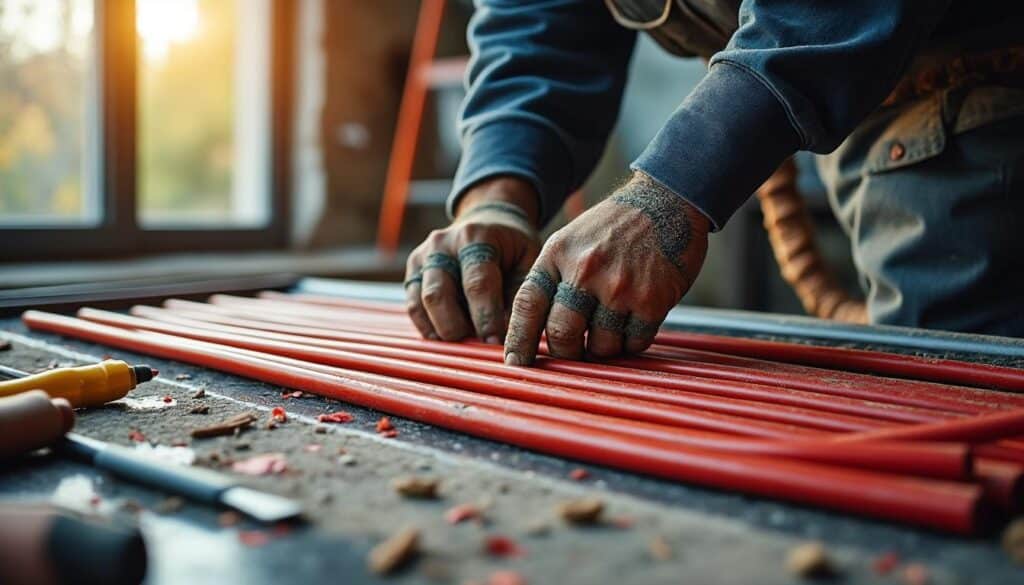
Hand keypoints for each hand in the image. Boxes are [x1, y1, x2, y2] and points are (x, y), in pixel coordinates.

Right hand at [404, 176, 541, 342]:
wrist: (487, 220)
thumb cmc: (512, 246)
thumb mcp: (527, 260)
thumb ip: (518, 294)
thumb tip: (509, 333)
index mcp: (475, 237)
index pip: (477, 284)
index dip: (486, 317)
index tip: (495, 343)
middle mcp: (442, 244)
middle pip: (439, 295)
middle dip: (457, 328)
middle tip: (477, 346)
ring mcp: (423, 257)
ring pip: (421, 303)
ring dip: (442, 330)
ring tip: (465, 340)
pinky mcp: (413, 271)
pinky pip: (413, 307)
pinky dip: (429, 327)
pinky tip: (449, 335)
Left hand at [504, 171, 708, 364]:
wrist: (668, 200)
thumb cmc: (616, 226)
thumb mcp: (572, 239)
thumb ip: (554, 278)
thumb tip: (535, 329)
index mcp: (558, 254)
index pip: (528, 306)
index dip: (518, 340)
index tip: (515, 363)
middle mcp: (584, 270)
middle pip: (561, 335)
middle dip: (565, 352)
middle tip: (574, 351)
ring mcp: (619, 286)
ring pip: (600, 346)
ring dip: (604, 348)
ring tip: (612, 327)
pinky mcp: (651, 300)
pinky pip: (635, 343)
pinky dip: (633, 342)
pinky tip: (635, 322)